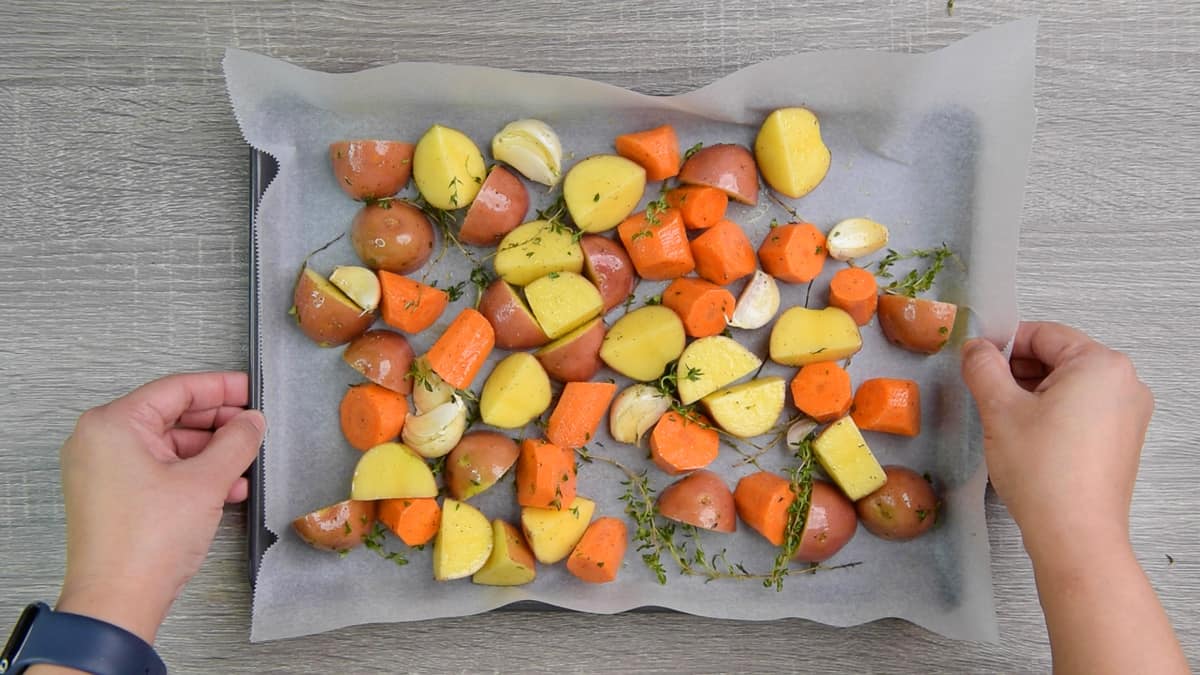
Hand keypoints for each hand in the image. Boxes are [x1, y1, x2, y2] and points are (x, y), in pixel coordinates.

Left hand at [55, 372, 265, 643]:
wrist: (118, 601)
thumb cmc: (146, 542)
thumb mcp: (206, 481)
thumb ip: (236, 442)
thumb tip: (252, 421)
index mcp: (113, 424)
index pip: (176, 389)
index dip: (221, 388)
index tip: (250, 390)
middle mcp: (100, 441)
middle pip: (171, 416)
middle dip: (217, 425)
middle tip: (253, 427)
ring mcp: (102, 470)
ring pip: (168, 446)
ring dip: (210, 453)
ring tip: (246, 462)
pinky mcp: (111, 496)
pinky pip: (158, 470)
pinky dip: (191, 474)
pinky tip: (226, 487)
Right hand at [959, 322, 1152, 559]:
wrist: (1074, 534)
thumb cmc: (1043, 471)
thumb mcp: (999, 408)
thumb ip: (983, 366)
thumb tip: (976, 348)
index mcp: (1100, 364)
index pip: (1044, 334)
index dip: (1004, 343)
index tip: (977, 360)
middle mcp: (1125, 383)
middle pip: (1059, 357)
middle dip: (1019, 370)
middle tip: (985, 391)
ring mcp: (1128, 413)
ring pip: (1070, 384)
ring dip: (1033, 392)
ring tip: (1004, 418)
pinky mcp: (1122, 439)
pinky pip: (1083, 409)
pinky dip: (1053, 412)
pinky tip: (1028, 436)